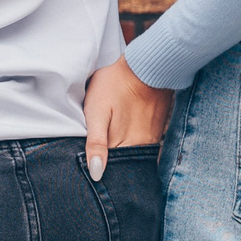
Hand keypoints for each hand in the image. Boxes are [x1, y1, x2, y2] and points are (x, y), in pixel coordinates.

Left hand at [82, 57, 172, 180]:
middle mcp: (141, 148)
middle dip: (108, 168)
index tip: (84, 169)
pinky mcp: (156, 132)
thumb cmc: (115, 86)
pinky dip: (129, 147)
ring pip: (131, 159)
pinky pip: (141, 148)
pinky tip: (119, 138)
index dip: (95, 172)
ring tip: (107, 146)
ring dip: (119, 157)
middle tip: (92, 158)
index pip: (109, 172)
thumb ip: (96, 143)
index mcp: (123, 146)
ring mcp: (151, 141)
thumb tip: (96, 174)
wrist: (145, 66)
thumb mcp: (97, 112)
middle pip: (122, 167)